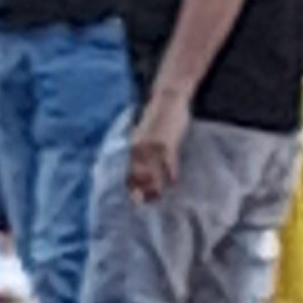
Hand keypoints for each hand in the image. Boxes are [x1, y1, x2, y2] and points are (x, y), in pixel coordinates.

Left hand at [129, 86, 190, 203]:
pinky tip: (174, 182)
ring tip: (158, 199)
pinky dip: (171, 173)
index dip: (130, 186)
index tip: (131, 200)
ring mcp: (153, 147)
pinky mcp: (168, 143)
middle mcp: (140, 149)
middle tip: (144, 205)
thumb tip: (139, 166)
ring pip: (152, 172)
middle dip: (141, 191)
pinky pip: (169, 163)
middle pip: (138, 175)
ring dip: (155, 187)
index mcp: (132, 147)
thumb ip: (140, 151)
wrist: (167, 98)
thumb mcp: (143, 135)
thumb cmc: (156, 118)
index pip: (128, 171)